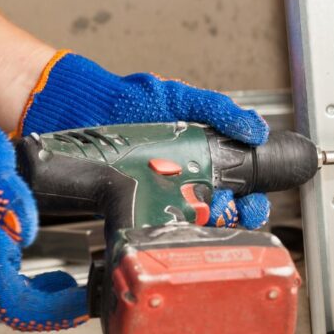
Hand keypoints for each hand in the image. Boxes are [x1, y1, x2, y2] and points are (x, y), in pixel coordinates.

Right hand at [0, 83, 87, 330]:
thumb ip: (6, 195)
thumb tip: (22, 231)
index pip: (15, 307)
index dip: (52, 314)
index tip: (82, 306)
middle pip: (15, 309)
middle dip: (53, 309)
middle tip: (87, 296)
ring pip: (8, 299)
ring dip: (42, 300)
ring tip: (72, 285)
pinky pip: (2, 284)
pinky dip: (30, 288)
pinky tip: (50, 276)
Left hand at [19, 51, 270, 229]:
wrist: (78, 109)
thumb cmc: (128, 100)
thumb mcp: (180, 99)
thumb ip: (217, 109)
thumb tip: (256, 128)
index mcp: (203, 157)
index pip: (239, 187)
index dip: (252, 199)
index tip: (253, 202)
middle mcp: (185, 181)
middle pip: (222, 213)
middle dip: (234, 218)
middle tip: (229, 212)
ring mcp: (160, 196)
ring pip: (194, 225)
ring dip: (205, 228)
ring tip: (203, 219)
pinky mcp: (134, 208)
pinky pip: (158, 230)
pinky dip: (169, 234)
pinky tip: (174, 229)